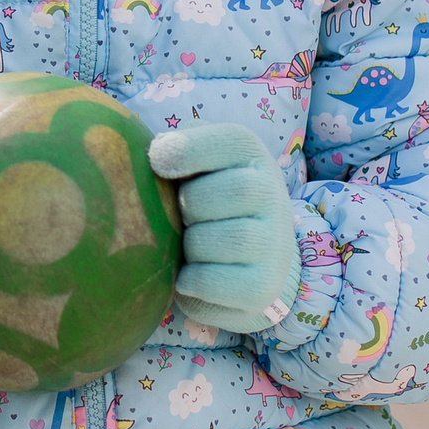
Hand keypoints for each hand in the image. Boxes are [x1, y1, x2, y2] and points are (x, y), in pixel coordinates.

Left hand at [148, 123, 300, 335]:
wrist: (244, 262)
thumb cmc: (202, 202)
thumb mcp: (193, 167)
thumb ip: (176, 148)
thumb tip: (155, 148)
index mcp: (250, 157)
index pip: (233, 141)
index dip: (190, 149)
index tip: (156, 161)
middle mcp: (273, 196)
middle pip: (235, 191)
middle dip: (191, 205)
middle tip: (178, 217)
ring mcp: (274, 245)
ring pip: (226, 239)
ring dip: (190, 245)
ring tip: (184, 247)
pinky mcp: (263, 287)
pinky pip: (215, 281)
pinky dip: (191, 279)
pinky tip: (185, 275)